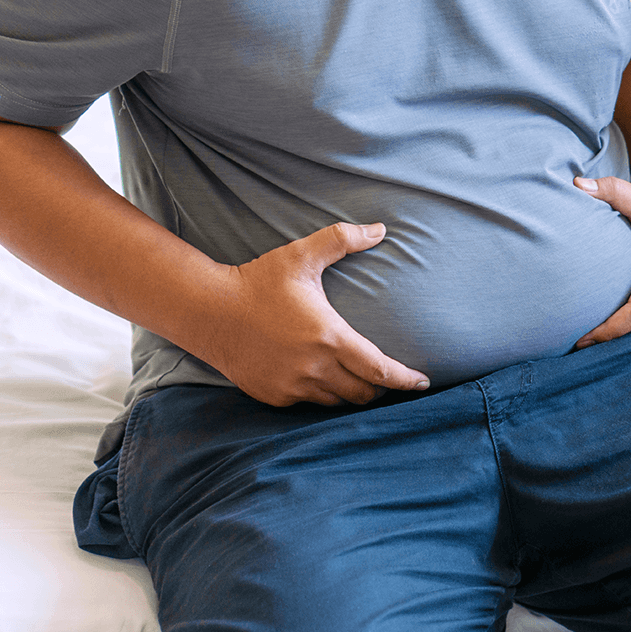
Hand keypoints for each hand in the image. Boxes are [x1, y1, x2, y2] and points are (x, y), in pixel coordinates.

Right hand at [199, 222, 429, 406]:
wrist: (207, 311)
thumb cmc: (257, 281)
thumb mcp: (301, 256)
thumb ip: (343, 239)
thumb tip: (381, 229)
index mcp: (329, 337)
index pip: (381, 370)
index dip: (406, 380)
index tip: (423, 382)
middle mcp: (315, 368)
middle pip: (363, 392)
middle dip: (380, 388)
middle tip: (388, 377)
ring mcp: (293, 386)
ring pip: (337, 400)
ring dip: (350, 391)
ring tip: (357, 378)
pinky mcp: (274, 396)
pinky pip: (308, 402)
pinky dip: (320, 393)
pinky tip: (320, 377)